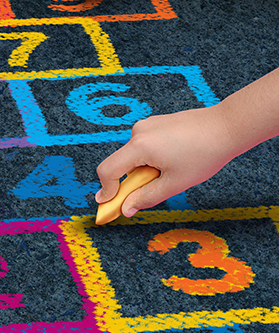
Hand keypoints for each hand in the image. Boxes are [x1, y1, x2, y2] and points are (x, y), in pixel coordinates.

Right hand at [95, 106, 235, 216]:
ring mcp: (146, 125)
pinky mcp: (155, 123)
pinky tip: (174, 159)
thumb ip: (146, 197)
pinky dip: (150, 158)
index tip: (108, 204)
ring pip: (133, 156)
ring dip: (144, 169)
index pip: (108, 170)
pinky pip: (143, 146)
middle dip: (132, 181)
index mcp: (140, 146)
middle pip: (121, 163)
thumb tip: (126, 209)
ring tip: (173, 170)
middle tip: (156, 188)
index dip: (106, 190)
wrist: (226, 126)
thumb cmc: (204, 153)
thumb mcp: (175, 183)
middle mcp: (138, 132)